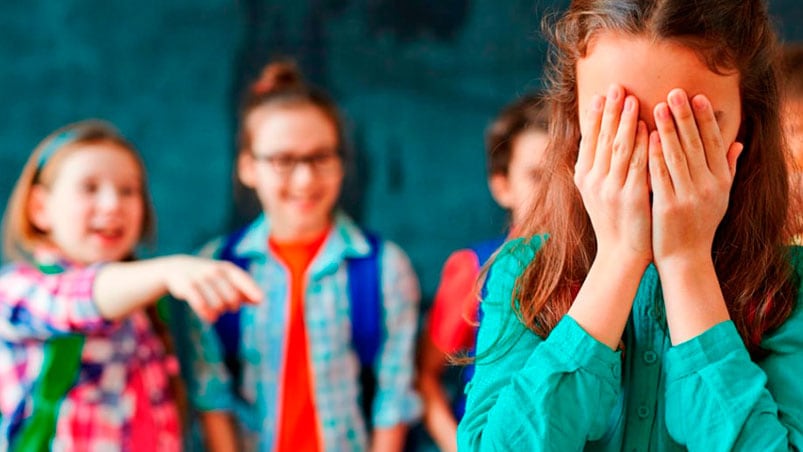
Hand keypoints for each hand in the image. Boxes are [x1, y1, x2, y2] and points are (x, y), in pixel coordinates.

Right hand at [165, 256, 262, 321]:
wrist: (177, 268)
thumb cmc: (208, 277)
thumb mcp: (225, 279)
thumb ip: (242, 289)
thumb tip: (260, 301)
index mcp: (227, 269)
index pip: (242, 279)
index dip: (252, 290)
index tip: (260, 301)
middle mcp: (215, 271)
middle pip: (232, 297)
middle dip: (232, 306)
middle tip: (227, 307)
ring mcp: (201, 278)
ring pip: (218, 304)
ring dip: (219, 312)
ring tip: (216, 311)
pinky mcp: (188, 287)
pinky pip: (202, 305)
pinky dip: (208, 315)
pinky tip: (211, 318)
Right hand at [575, 84, 651, 264]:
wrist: (622, 253)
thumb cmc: (615, 221)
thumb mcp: (597, 192)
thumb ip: (598, 166)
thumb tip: (600, 139)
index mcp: (583, 178)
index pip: (588, 140)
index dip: (594, 116)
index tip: (600, 95)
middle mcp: (593, 181)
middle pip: (602, 139)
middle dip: (609, 111)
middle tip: (616, 87)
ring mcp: (610, 189)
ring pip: (618, 148)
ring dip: (625, 121)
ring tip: (632, 99)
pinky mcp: (630, 197)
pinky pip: (637, 164)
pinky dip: (642, 144)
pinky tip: (648, 128)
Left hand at [648, 89, 743, 268]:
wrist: (685, 258)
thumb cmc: (699, 225)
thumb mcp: (720, 198)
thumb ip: (727, 169)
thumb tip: (738, 143)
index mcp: (721, 182)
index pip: (714, 143)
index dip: (706, 119)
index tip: (697, 97)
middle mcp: (709, 187)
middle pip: (696, 145)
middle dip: (685, 116)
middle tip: (674, 92)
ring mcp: (689, 197)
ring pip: (678, 156)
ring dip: (667, 129)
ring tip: (658, 106)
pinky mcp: (668, 207)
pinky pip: (660, 176)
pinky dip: (654, 155)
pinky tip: (646, 137)